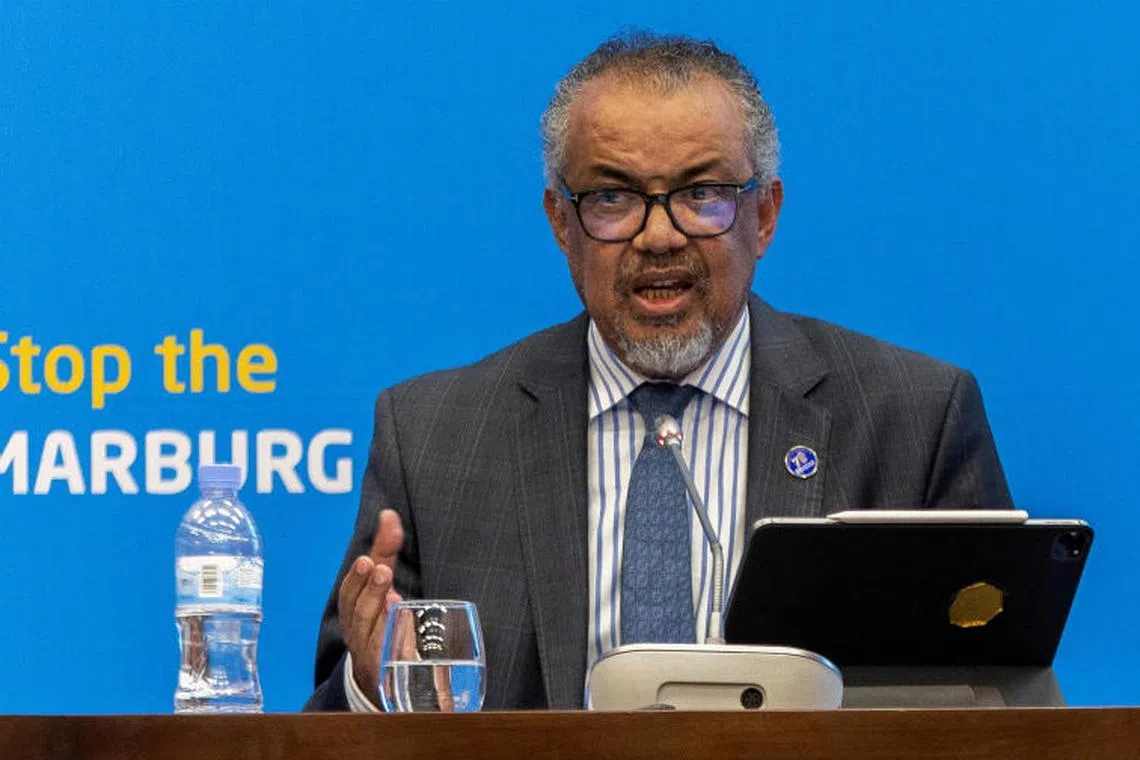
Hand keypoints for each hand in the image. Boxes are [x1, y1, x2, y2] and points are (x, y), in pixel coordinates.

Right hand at [338, 508, 403, 706]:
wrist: (380, 674)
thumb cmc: (379, 618)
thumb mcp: (381, 583)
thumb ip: (385, 551)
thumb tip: (389, 515)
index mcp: (353, 610)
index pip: (349, 595)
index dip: (357, 579)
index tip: (367, 561)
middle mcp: (357, 632)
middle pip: (358, 613)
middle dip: (369, 591)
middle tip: (381, 571)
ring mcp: (371, 654)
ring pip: (371, 635)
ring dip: (381, 615)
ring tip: (394, 597)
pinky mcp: (387, 672)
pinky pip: (388, 659)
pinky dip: (394, 643)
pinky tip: (404, 627)